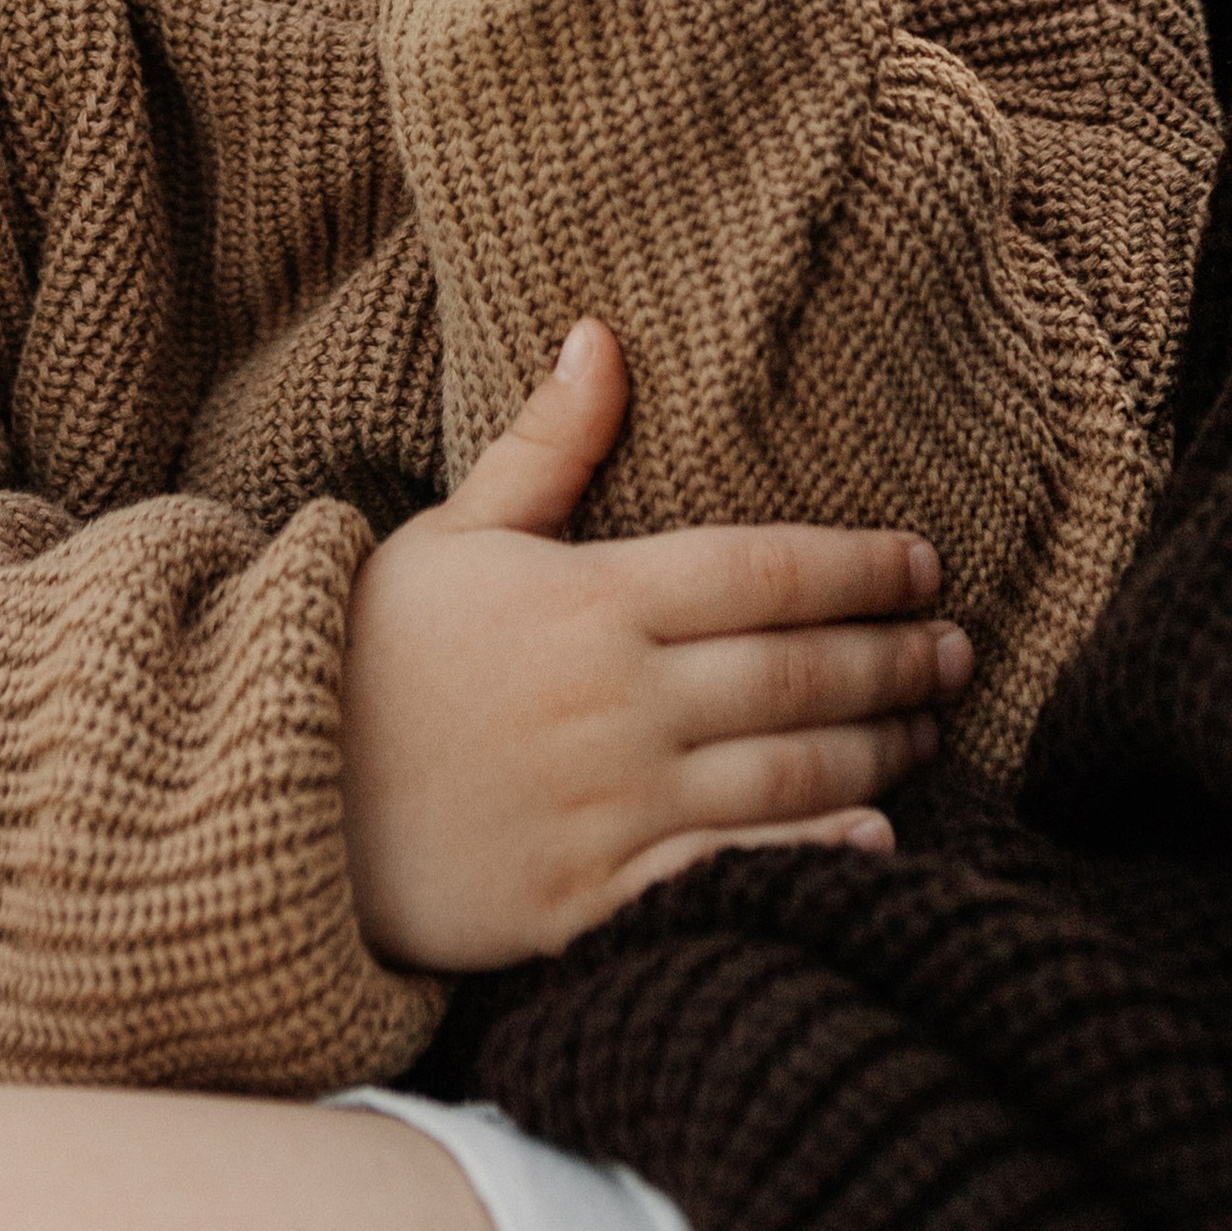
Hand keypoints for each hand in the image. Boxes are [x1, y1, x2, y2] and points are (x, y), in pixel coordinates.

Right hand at [340, 319, 972, 972]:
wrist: (274, 796)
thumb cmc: (371, 651)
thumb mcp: (454, 531)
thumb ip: (547, 443)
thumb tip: (604, 333)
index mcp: (591, 600)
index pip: (768, 571)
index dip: (863, 566)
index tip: (925, 563)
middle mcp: (614, 702)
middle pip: (798, 672)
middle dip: (894, 657)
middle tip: (958, 649)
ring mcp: (606, 805)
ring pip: (784, 773)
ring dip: (877, 749)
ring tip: (928, 728)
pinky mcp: (589, 897)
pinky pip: (727, 873)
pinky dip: (812, 857)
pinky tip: (876, 837)